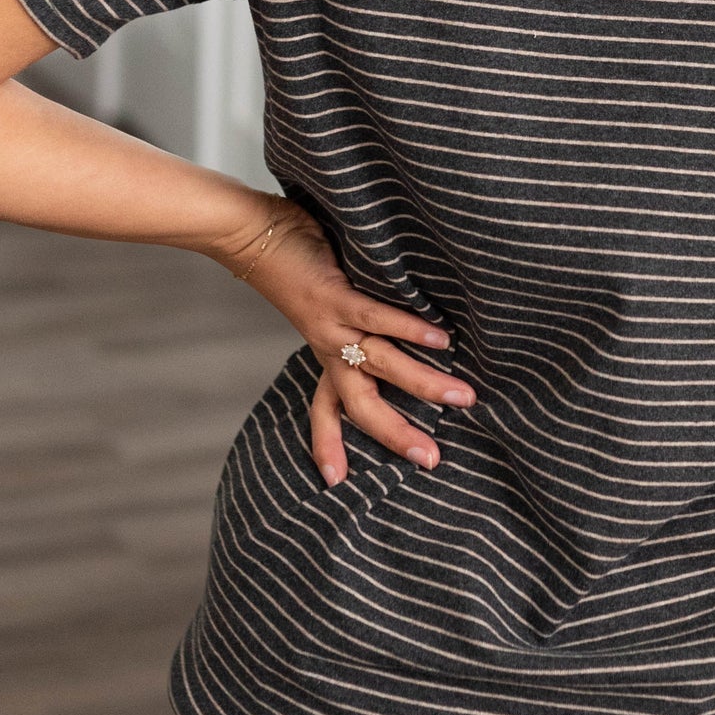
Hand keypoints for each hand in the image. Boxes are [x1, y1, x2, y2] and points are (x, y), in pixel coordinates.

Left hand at [218, 198, 475, 486]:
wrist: (249, 232)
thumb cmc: (292, 257)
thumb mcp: (323, 294)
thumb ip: (355, 310)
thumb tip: (400, 316)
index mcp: (324, 349)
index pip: (326, 406)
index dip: (330, 443)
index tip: (335, 481)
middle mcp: (328, 345)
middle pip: (361, 404)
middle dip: (397, 435)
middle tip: (433, 460)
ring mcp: (331, 324)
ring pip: (382, 365)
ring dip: (425, 384)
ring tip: (465, 398)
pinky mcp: (333, 297)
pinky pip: (375, 319)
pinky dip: (410, 329)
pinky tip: (442, 341)